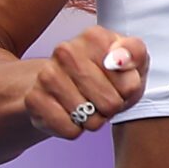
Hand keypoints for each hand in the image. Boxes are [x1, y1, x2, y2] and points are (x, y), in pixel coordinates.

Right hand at [23, 27, 148, 139]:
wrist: (61, 85)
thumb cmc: (106, 74)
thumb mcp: (131, 60)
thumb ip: (135, 53)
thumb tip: (119, 59)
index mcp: (94, 37)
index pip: (130, 85)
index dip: (129, 92)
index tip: (119, 83)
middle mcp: (66, 50)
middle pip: (111, 104)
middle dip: (112, 108)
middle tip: (103, 98)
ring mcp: (47, 75)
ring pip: (90, 120)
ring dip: (94, 120)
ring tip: (87, 105)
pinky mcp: (34, 99)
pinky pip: (70, 130)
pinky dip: (75, 129)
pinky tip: (70, 114)